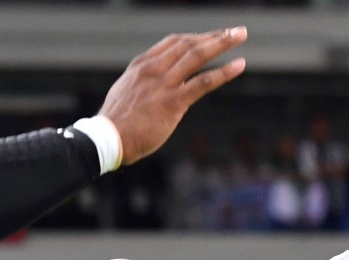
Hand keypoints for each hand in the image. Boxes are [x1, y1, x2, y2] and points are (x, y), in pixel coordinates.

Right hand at [99, 27, 247, 164]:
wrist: (108, 139)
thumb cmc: (118, 122)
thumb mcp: (128, 92)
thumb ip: (144, 84)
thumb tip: (155, 86)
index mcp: (142, 64)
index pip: (173, 42)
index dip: (196, 37)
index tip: (212, 36)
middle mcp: (153, 68)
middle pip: (188, 43)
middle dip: (214, 35)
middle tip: (235, 31)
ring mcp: (164, 84)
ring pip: (197, 55)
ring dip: (222, 43)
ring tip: (240, 35)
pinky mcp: (173, 102)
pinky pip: (203, 82)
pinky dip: (224, 72)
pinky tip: (239, 65)